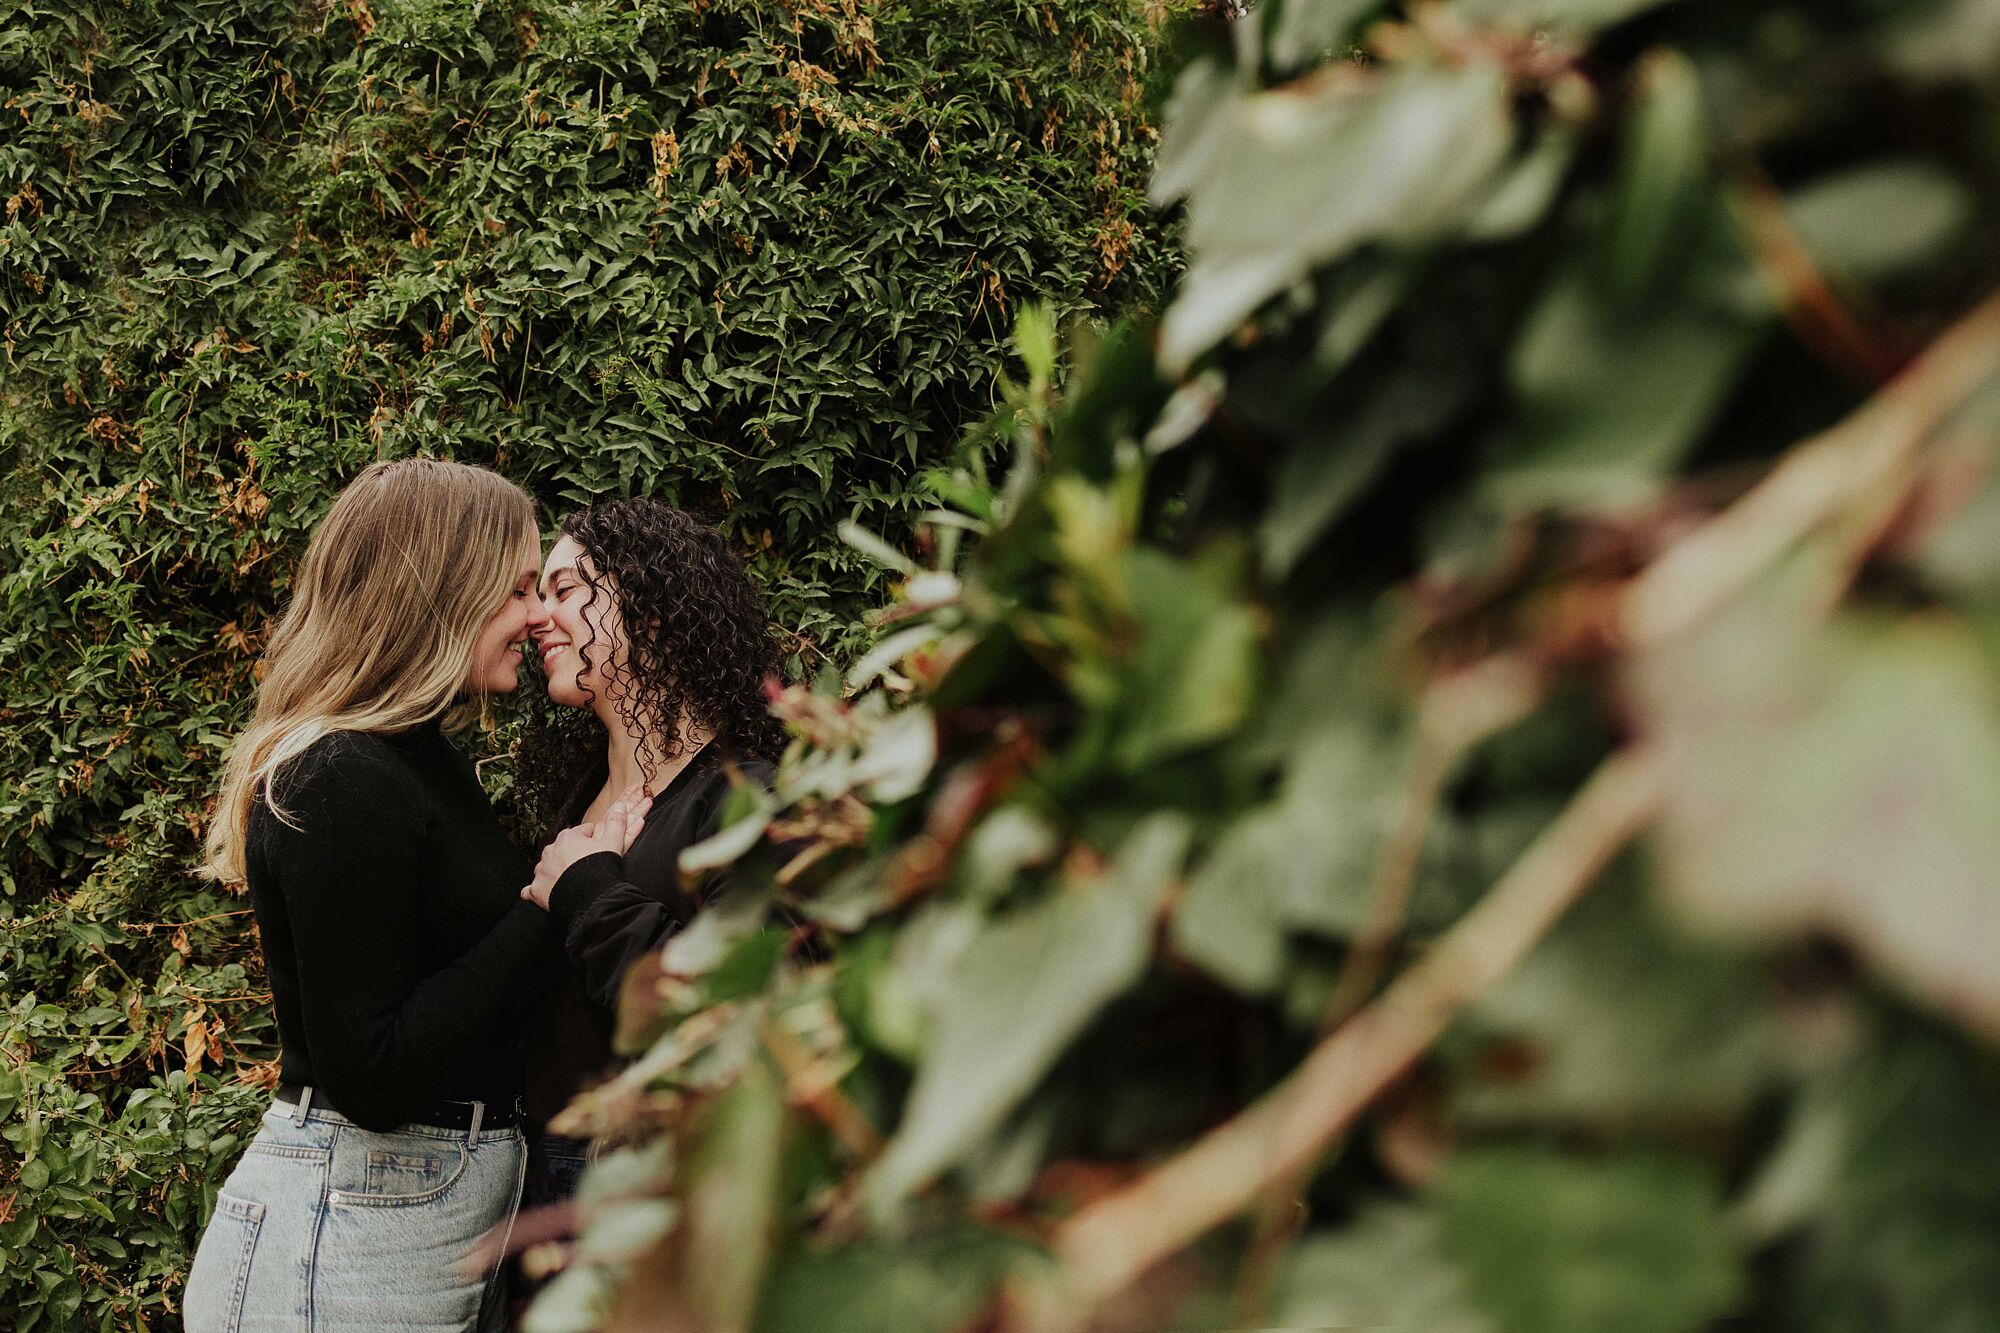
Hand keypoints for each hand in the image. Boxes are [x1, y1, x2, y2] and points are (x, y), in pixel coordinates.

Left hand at [520, 784, 650, 909]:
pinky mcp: (536, 890)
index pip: (582, 833)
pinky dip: (540, 890)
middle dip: (573, 855)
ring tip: (571, 881)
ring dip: (555, 871)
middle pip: (563, 849)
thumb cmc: (601, 869)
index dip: (593, 841)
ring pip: (547, 866)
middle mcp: (550, 851)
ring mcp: (541, 870)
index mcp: (568, 837)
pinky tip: (548, 893)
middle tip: (587, 867)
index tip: (599, 850)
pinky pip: (533, 889)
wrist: (591, 897)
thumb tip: (620, 806)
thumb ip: (616, 823)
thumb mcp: (613, 842)